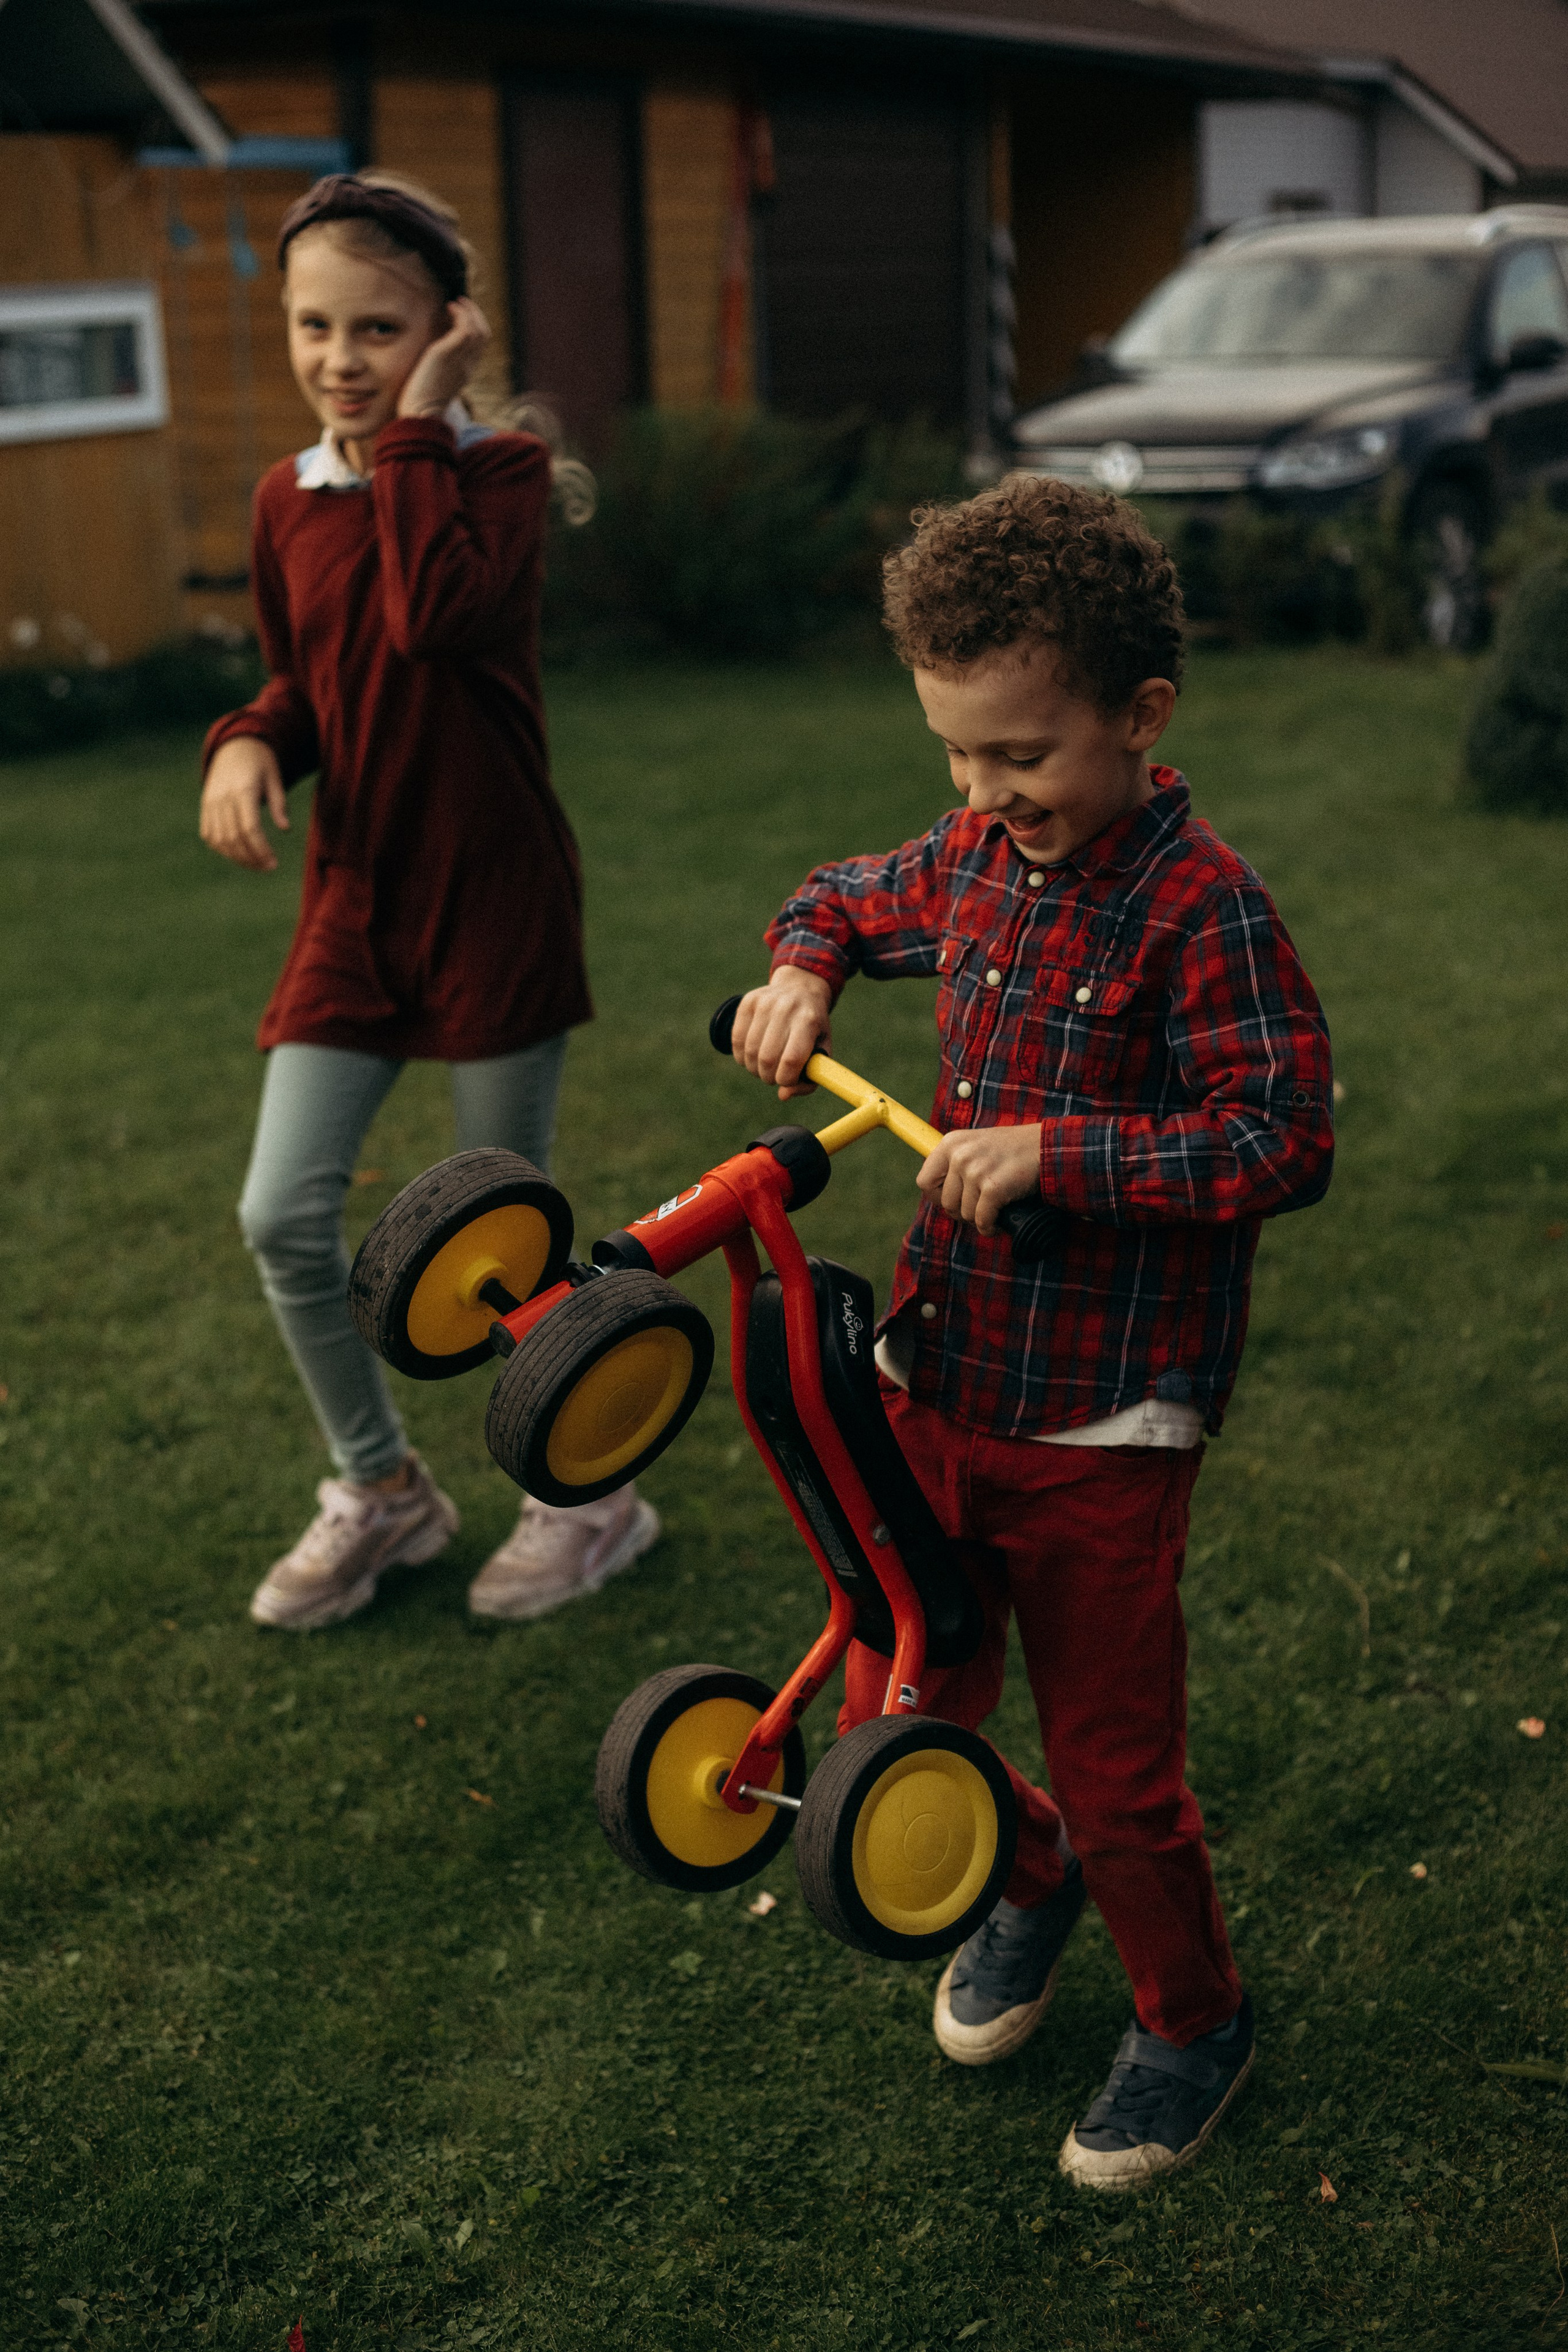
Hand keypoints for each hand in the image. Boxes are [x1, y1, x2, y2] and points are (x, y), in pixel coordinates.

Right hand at [200, 737, 288, 871]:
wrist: (234, 746)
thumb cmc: (260, 763)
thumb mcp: (275, 778)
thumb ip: (279, 803)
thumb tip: (285, 828)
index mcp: (242, 790)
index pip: (249, 828)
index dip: (261, 849)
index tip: (273, 863)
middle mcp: (222, 797)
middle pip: (234, 837)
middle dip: (251, 858)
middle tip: (268, 867)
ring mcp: (210, 802)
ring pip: (219, 840)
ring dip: (237, 857)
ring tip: (255, 865)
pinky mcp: (205, 805)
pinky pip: (209, 834)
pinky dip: (222, 849)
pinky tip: (238, 855)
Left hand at [397, 297, 490, 418]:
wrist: (421, 414)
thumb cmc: (421, 405)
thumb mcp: (435, 384)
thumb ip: (438, 370)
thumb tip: (430, 358)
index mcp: (466, 373)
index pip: (479, 347)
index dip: (475, 328)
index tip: (462, 317)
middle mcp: (468, 365)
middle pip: (484, 335)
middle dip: (476, 315)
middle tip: (463, 303)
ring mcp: (461, 359)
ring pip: (478, 329)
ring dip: (469, 311)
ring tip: (456, 302)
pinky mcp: (448, 353)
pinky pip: (464, 327)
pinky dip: (460, 313)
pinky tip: (449, 307)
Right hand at [730, 967, 832, 1098]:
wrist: (800, 989)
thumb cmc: (813, 1028)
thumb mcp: (822, 1050)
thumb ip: (809, 1079)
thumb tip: (783, 1095)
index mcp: (809, 1020)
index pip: (791, 1059)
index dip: (787, 1078)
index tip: (788, 1079)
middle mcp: (786, 1008)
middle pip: (767, 1058)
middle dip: (769, 1076)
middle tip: (774, 1076)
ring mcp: (764, 1002)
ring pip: (750, 1052)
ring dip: (755, 1069)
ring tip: (764, 1066)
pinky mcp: (747, 1002)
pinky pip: (737, 1040)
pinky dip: (742, 1057)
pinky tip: (752, 1056)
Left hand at [917, 1123, 1043, 1234]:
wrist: (1048, 1147)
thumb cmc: (1013, 1151)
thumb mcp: (976, 1146)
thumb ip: (955, 1164)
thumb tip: (938, 1196)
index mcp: (950, 1143)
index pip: (924, 1182)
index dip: (937, 1198)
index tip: (954, 1201)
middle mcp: (959, 1155)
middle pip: (946, 1203)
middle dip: (963, 1211)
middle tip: (981, 1207)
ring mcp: (975, 1170)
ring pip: (965, 1214)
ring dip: (980, 1218)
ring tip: (994, 1208)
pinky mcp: (993, 1187)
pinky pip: (982, 1220)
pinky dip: (991, 1227)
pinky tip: (999, 1220)